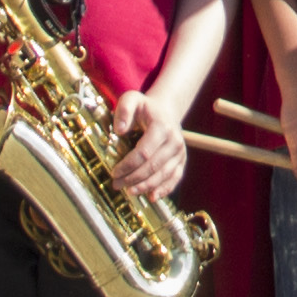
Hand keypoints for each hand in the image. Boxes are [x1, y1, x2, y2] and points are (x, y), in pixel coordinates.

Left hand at [107, 85, 189, 202]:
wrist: (165, 111)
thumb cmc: (144, 108)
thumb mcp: (131, 99)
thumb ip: (124, 110)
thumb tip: (120, 130)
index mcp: (162, 127)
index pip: (144, 152)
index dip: (128, 165)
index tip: (114, 172)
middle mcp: (175, 141)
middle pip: (153, 166)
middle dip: (133, 178)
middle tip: (116, 184)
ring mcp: (180, 152)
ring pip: (163, 175)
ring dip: (145, 186)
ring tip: (129, 191)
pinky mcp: (182, 161)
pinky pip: (175, 178)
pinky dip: (164, 189)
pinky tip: (151, 197)